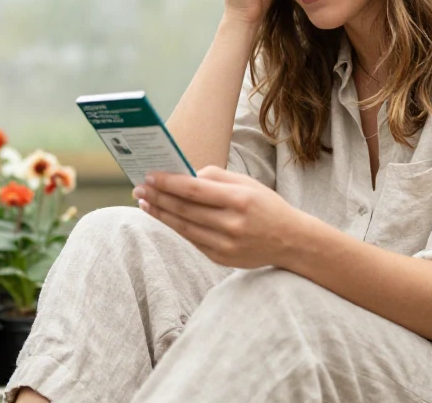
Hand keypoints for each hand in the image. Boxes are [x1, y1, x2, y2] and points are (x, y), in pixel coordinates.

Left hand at [134, 166, 302, 268]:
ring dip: (161, 213)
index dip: (168, 183)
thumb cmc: (266, 206)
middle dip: (158, 197)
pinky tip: (164, 216)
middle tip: (139, 188)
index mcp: (239, 200)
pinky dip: (175, 227)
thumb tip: (183, 174)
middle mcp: (231, 224)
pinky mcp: (221, 258)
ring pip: (183, 227)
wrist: (292, 241)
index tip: (150, 175)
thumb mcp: (247, 184)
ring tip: (145, 202)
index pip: (193, 190)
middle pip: (184, 209)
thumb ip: (215, 177)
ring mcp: (225, 244)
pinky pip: (192, 240)